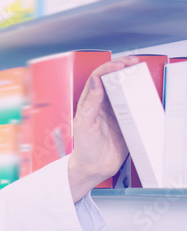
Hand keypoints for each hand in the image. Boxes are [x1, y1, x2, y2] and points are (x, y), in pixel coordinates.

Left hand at [69, 55, 139, 200]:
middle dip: (122, 68)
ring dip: (132, 79)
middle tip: (133, 62)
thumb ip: (90, 104)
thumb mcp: (84, 125)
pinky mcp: (127, 121)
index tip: (119, 64)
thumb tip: (95, 82)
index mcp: (89, 103)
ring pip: (125, 90)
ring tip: (141, 71)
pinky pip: (135, 105)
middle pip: (113, 80)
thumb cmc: (84, 149)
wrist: (95, 168)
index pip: (98, 78)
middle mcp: (102, 105)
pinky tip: (146, 91)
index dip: (108, 68)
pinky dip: (141, 96)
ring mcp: (116, 112)